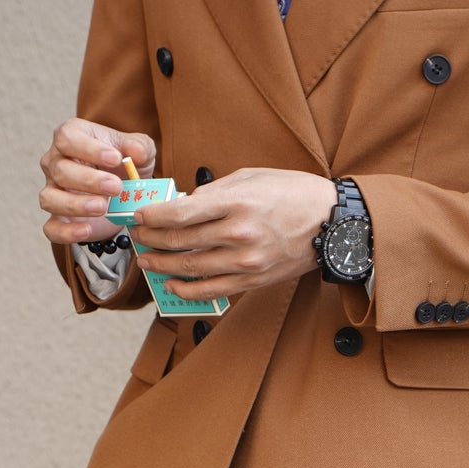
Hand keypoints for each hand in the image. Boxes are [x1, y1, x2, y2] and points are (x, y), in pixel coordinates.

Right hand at [38, 118, 156, 244]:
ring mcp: (53, 191)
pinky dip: (66, 232)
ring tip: (102, 208)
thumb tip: (137, 152)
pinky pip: (52, 228)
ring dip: (75, 205)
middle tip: (115, 187)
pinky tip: (87, 230)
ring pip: (50, 198)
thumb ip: (139, 147)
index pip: (68, 138)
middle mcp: (55, 163)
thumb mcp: (139, 151)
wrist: (124, 194)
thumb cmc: (124, 164)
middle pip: (60, 170)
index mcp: (71, 137)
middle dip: (89, 180)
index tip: (116, 159)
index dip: (90, 149)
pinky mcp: (58, 219)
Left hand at [129, 169, 336, 298]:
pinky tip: (172, 285)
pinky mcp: (253, 280)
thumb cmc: (292, 193)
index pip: (181, 213)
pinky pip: (212, 290)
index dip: (153, 217)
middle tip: (137, 238)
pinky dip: (187, 290)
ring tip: (146, 261)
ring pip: (191, 269)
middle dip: (151, 240)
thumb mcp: (252, 177)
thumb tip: (183, 205)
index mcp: (237, 201)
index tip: (138, 216)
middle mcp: (239, 233)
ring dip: (162, 267)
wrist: (331, 224)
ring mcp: (246, 261)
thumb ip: (215, 192)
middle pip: (180, 242)